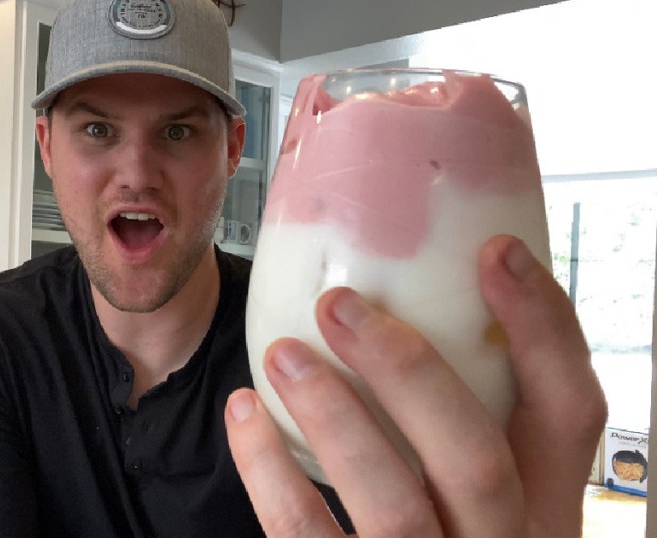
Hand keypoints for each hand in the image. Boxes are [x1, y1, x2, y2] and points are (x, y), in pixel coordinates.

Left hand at [226, 234, 606, 535]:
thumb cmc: (427, 530)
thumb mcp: (470, 493)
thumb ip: (459, 424)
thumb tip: (403, 304)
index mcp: (540, 509)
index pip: (570, 414)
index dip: (543, 329)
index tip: (495, 254)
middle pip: (477, 458)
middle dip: (407, 371)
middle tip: (339, 305)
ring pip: (393, 503)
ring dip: (332, 415)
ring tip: (283, 353)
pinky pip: (306, 532)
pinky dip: (269, 469)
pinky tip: (246, 413)